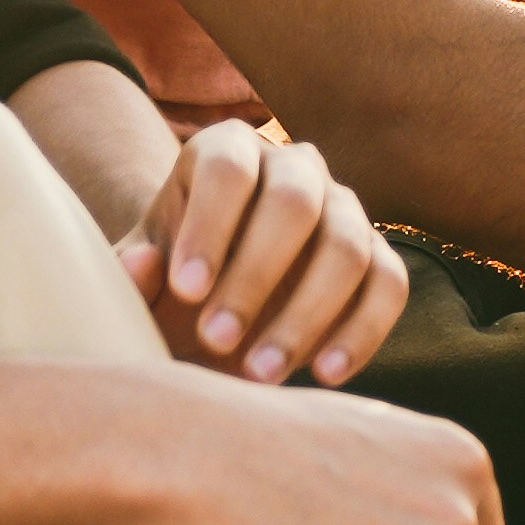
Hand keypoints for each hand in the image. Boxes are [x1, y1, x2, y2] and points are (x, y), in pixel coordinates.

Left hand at [123, 124, 408, 389]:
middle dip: (256, 275)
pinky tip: (322, 374)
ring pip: (347, 247)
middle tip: (216, 338)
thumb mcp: (142, 281)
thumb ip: (134, 273)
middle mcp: (294, 167)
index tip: (186, 290)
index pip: (228, 169)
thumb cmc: (170, 288)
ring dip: (305, 315)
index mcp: (227, 151)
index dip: (210, 226)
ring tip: (259, 373)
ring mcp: (343, 209)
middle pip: (295, 202)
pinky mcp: (378, 258)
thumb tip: (143, 264)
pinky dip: (361, 332)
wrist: (211, 315)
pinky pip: (389, 285)